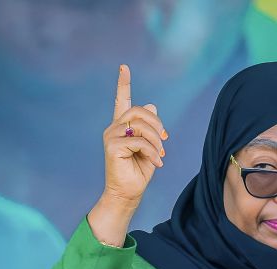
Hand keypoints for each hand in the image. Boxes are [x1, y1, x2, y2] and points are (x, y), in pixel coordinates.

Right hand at [101, 64, 167, 209]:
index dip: (123, 84)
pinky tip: (157, 163)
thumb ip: (151, 129)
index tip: (124, 67)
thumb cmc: (139, 171)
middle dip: (156, 124)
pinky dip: (153, 152)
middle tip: (165, 140)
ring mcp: (111, 136)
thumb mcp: (151, 147)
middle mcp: (114, 128)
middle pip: (138, 111)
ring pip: (140, 126)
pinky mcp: (112, 146)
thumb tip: (153, 106)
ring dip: (156, 141)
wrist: (129, 193)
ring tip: (160, 155)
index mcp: (122, 126)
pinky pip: (139, 141)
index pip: (121, 101)